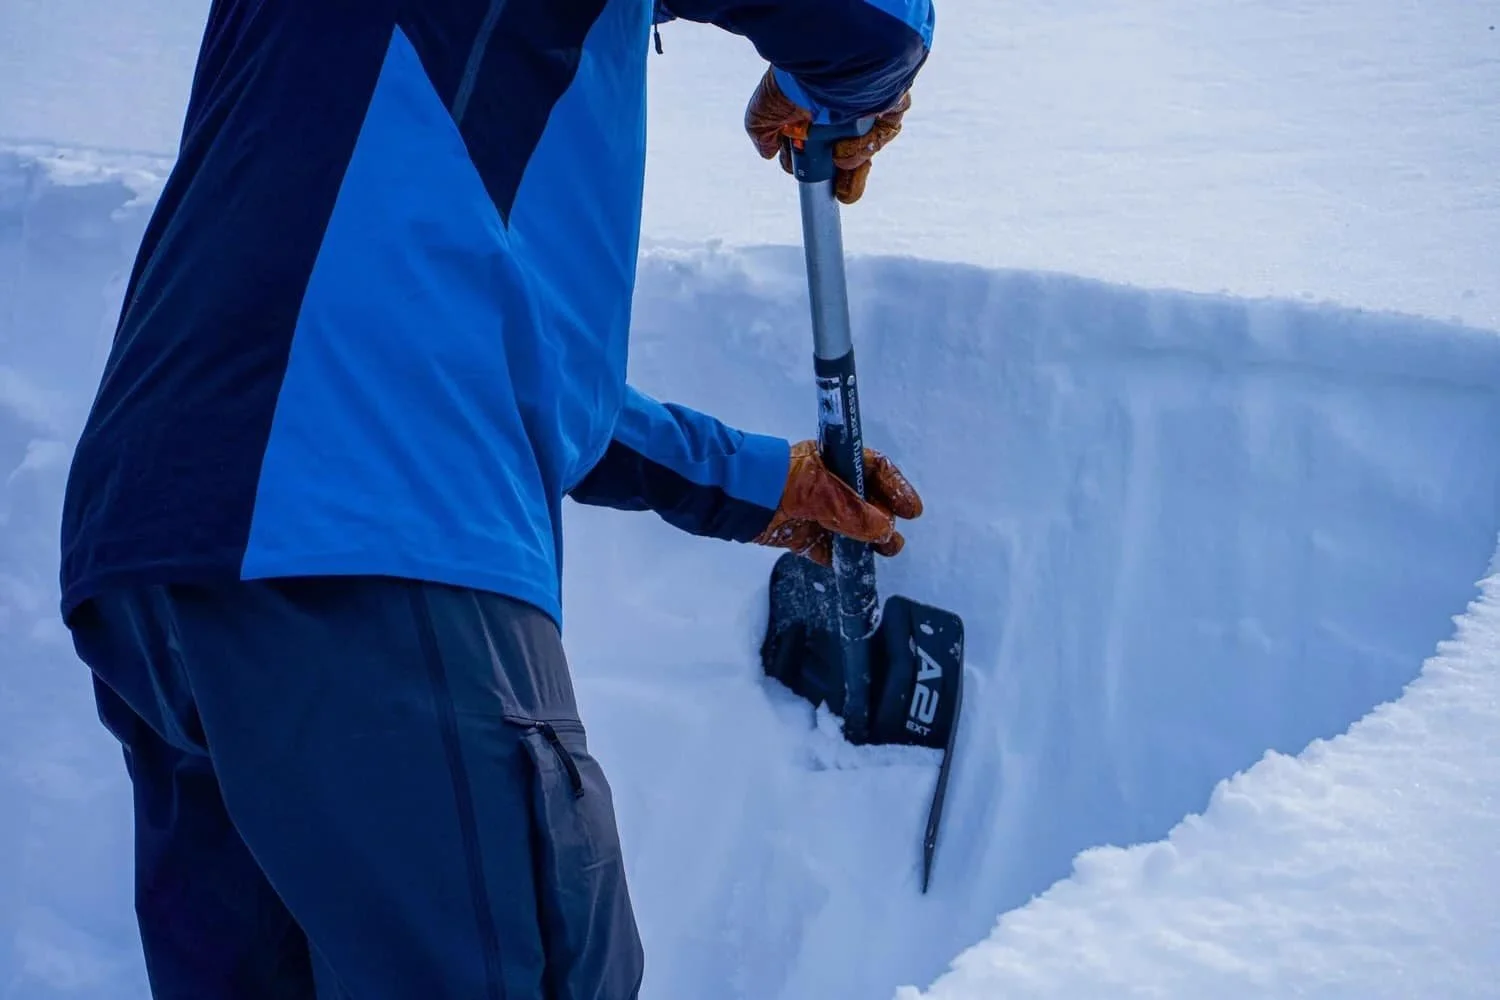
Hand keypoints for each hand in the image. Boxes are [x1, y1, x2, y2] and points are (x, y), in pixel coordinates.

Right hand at [743, 67, 911, 204]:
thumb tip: (768, 153)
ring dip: (851, 162)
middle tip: (836, 191)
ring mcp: (864, 107)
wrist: (824, 63)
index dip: (811, 167)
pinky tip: (849, 146)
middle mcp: (838, 108)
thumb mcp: (763, 113)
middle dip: (839, 178)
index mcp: (811, 110)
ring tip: (838, 160)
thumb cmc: (791, 82)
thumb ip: (763, 135)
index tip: (805, 176)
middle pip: (845, 154)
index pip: (816, 148)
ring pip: (866, 148)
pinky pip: (884, 132)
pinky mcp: (888, 103)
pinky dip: (866, 146)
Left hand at [754, 439, 923, 566]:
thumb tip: (884, 529)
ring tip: (883, 553)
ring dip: (865, 541)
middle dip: (883, 520)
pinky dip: (838, 556)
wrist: (736, 498)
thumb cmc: (783, 482)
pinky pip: (824, 546)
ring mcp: (811, 509)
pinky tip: (851, 566)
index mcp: (833, 461)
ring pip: (847, 527)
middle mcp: (825, 484)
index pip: (873, 470)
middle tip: (893, 539)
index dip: (895, 489)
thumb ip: (856, 513)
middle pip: (864, 502)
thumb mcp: (824, 493)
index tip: (912, 511)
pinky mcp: (797, 532)